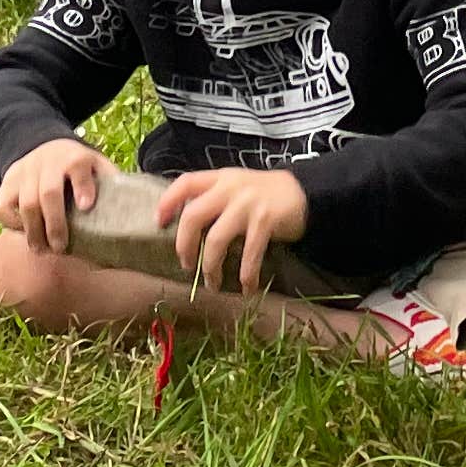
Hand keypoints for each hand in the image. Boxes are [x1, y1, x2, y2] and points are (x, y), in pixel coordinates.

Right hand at [0, 137, 111, 254]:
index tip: (86, 206)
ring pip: (25, 203)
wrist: (43, 147)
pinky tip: (26, 236)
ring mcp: (25, 172)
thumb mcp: (96, 166)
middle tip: (61, 248)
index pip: (78, 167)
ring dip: (34, 232)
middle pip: (48, 193)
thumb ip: (110, 184)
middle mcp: (47, 162)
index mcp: (74, 157)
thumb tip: (132, 215)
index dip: (83, 186)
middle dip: (55, 223)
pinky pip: (3, 207)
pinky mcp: (7, 183)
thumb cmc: (77, 167)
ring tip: (43, 250)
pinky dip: (13, 225)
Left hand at [156, 166, 309, 294]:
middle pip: (193, 215)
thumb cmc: (265, 195)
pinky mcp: (265, 221)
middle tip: (185, 264)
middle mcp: (230, 188)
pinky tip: (247, 288)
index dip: (167, 202)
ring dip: (210, 266)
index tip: (158, 223)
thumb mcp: (236, 187)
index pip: (185, 183)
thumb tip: (186, 227)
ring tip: (212, 283)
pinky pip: (249, 254)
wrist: (306, 192)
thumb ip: (214, 199)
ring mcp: (248, 204)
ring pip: (215, 239)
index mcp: (220, 178)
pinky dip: (246, 275)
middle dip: (184, 245)